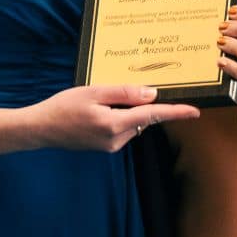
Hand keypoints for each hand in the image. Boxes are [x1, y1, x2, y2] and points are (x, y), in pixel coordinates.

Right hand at [26, 84, 200, 152]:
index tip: (195, 112)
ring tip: (100, 99)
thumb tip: (151, 94)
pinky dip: (118, 116)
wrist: (41, 129)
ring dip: (127, 109)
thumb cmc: (63, 107)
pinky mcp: (106, 146)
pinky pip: (122, 128)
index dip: (175, 112)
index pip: (152, 116)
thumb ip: (124, 92)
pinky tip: (98, 108)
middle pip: (142, 117)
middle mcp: (116, 139)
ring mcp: (111, 146)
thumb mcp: (93, 92)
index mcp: (114, 124)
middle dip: (141, 103)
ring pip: (132, 122)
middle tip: (121, 89)